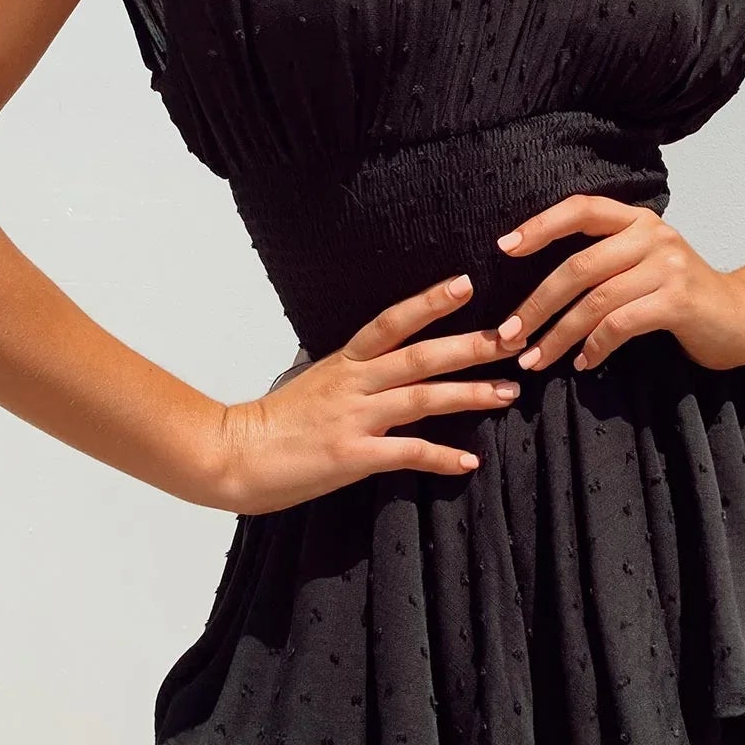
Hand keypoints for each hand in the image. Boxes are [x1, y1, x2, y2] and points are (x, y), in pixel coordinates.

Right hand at [213, 272, 527, 514]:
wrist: (232, 456)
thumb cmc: (273, 424)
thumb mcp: (313, 383)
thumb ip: (351, 373)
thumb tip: (381, 363)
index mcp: (343, 362)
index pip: (392, 321)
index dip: (429, 301)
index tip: (465, 283)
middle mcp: (353, 384)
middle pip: (420, 356)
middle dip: (470, 346)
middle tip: (512, 337)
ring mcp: (353, 419)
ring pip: (422, 399)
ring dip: (469, 395)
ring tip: (508, 392)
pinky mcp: (352, 457)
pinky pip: (406, 453)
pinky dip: (441, 457)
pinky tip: (469, 460)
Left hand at [494, 194, 744, 373]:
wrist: (741, 318)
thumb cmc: (680, 297)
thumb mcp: (642, 266)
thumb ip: (602, 262)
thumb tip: (538, 289)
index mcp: (637, 220)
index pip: (581, 209)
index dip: (540, 225)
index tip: (503, 247)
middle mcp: (652, 234)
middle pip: (578, 266)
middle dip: (536, 304)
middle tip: (508, 335)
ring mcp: (668, 265)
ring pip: (595, 301)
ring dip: (558, 335)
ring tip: (535, 359)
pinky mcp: (678, 300)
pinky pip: (620, 324)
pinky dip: (595, 347)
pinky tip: (583, 364)